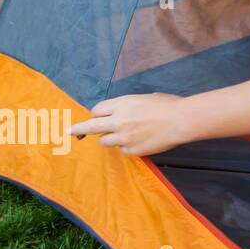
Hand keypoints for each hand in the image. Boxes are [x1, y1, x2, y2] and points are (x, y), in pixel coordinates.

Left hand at [69, 93, 189, 156]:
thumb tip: (121, 112)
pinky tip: (141, 141)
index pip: (96, 110)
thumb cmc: (167, 105)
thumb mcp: (144, 98)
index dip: (96, 114)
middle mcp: (118, 121)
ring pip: (104, 141)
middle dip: (77, 129)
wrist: (181, 121)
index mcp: (122, 104)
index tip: (95, 118)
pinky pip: (122, 150)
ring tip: (126, 135)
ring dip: (110, 138)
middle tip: (68, 132)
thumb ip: (128, 106)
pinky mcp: (131, 150)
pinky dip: (127, 146)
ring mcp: (123, 137)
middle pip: (90, 127)